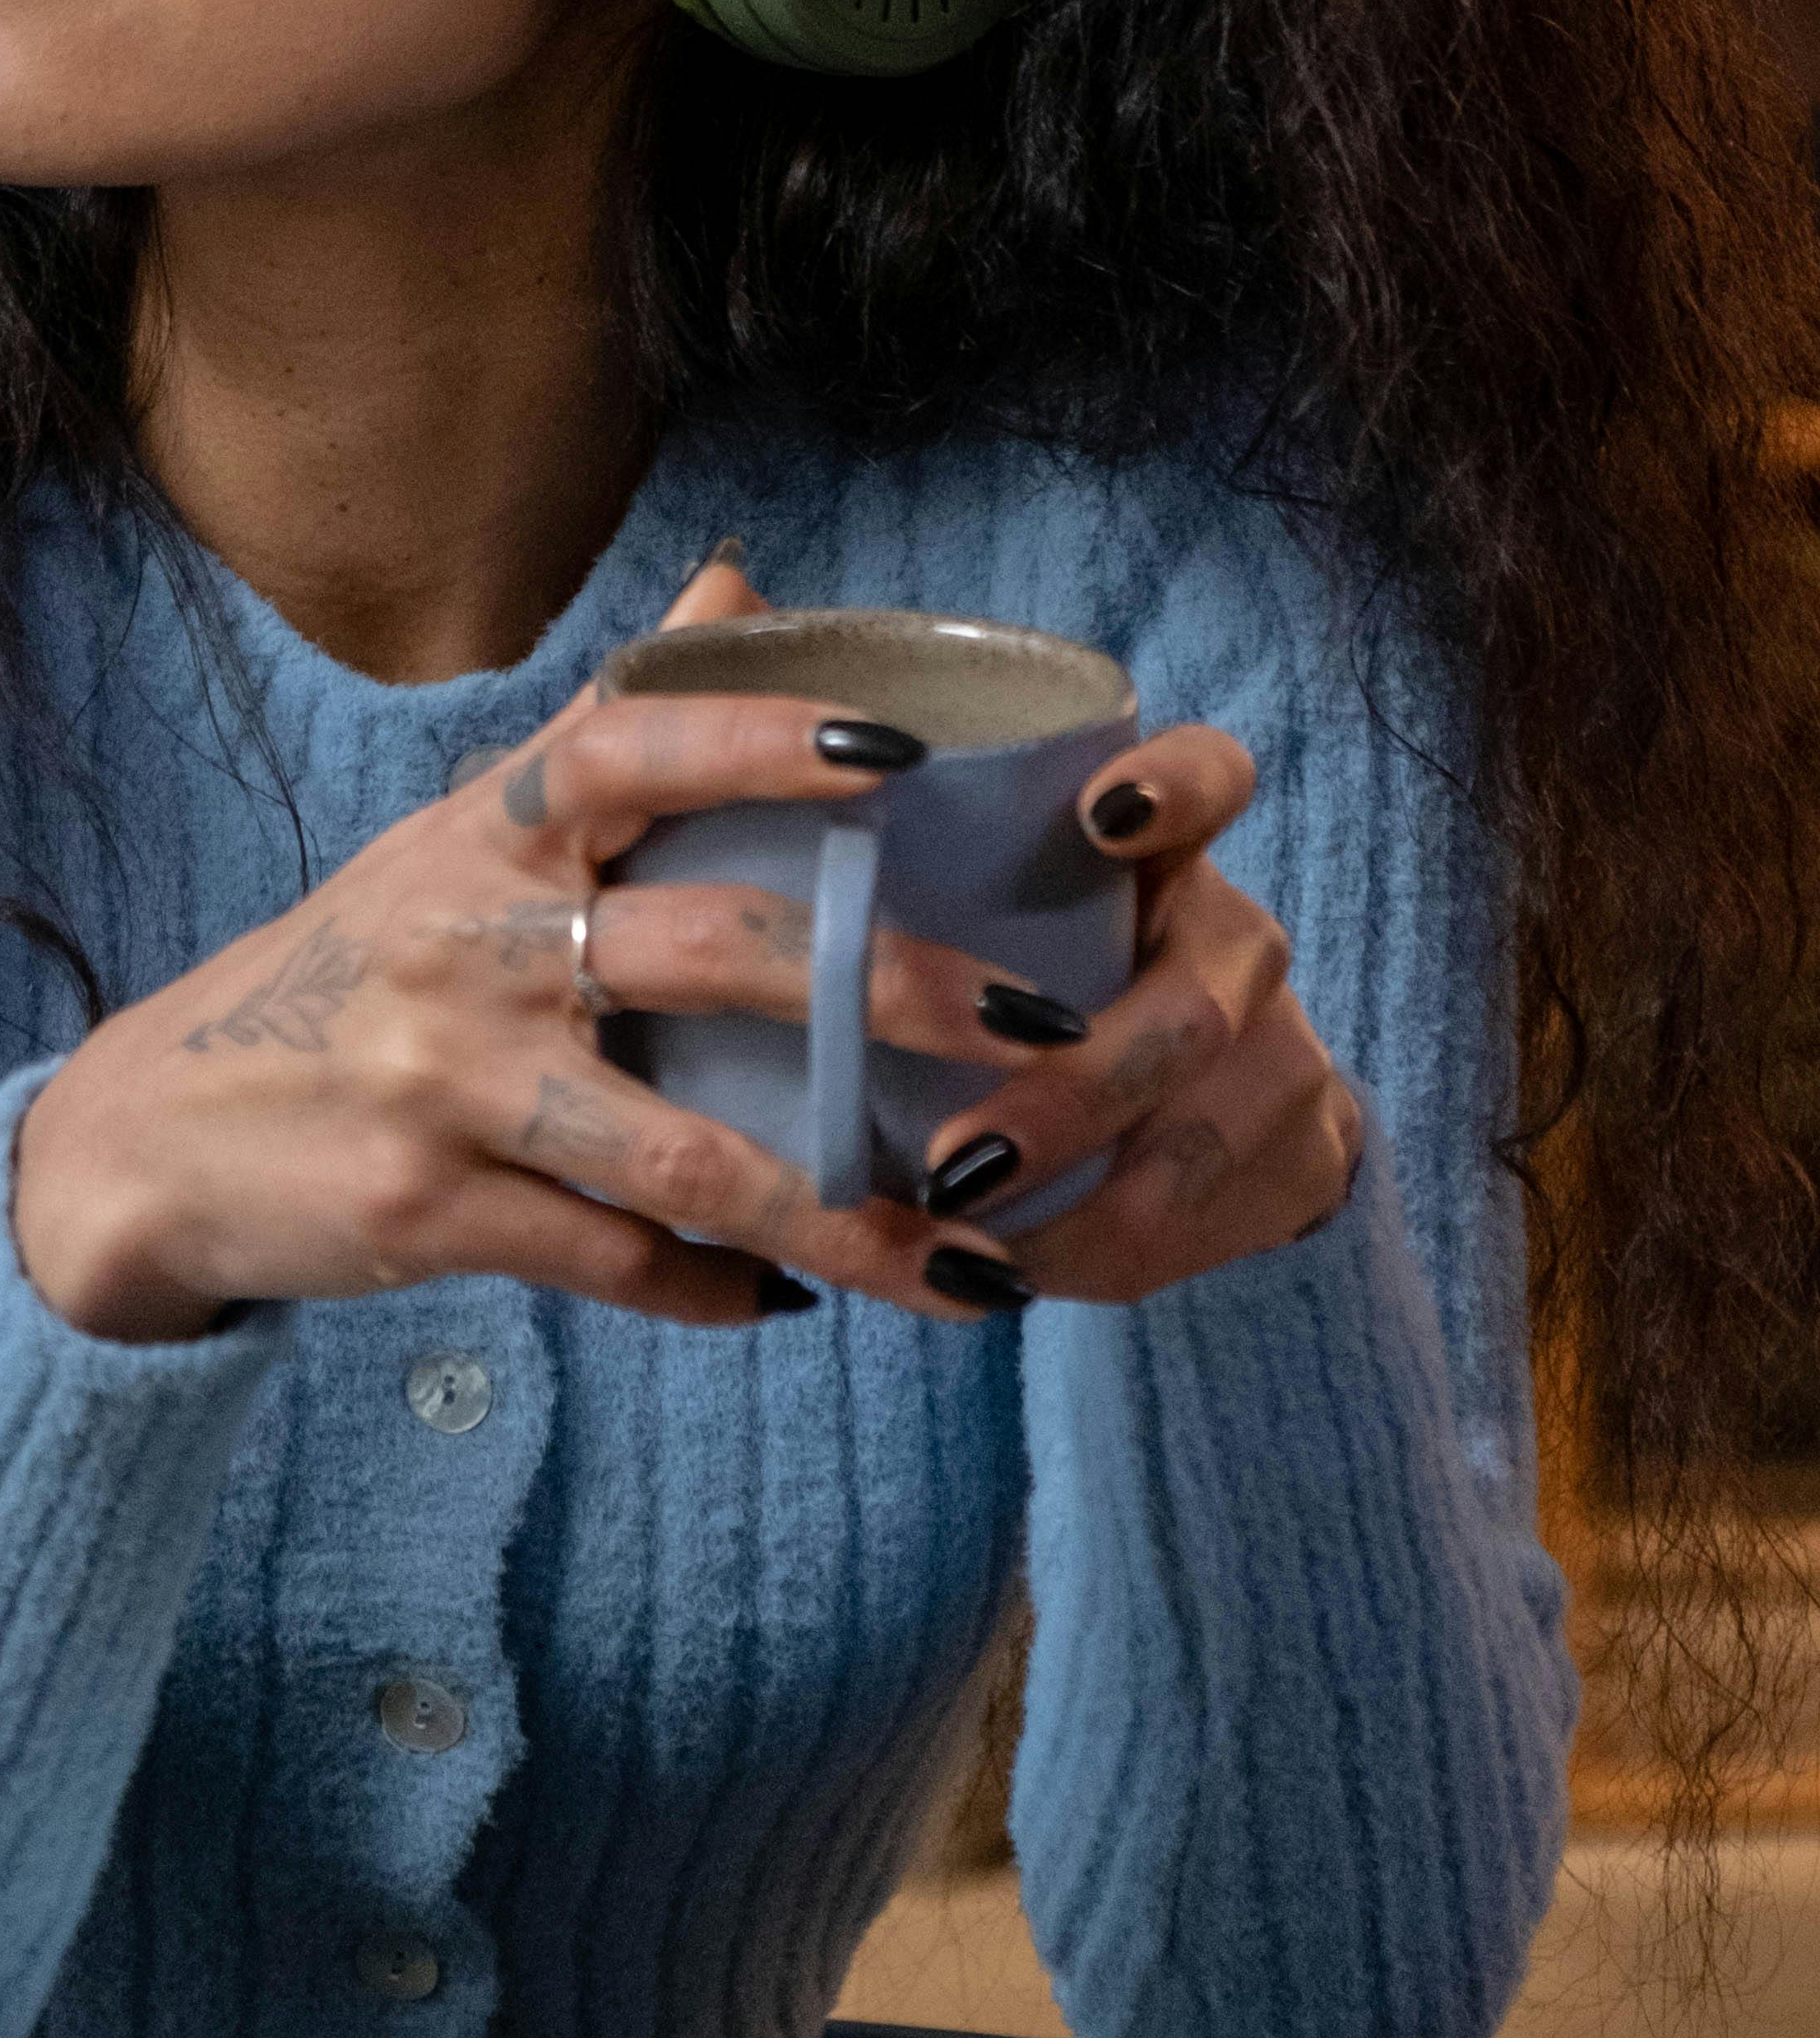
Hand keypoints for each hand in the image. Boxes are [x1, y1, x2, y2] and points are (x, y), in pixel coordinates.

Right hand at [12, 554, 1052, 1348]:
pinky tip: (796, 1300)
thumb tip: (740, 578)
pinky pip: (611, 1258)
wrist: (160, 1129)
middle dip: (885, 992)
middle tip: (1038, 1028)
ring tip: (971, 1259)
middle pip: (705, 951)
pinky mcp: (435, 1211)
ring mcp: (451, 1084)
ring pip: (681, 1149)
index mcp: (486, 837)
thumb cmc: (356, 967)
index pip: (625, 752)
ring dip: (842, 1209)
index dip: (754, 739)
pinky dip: (715, 1286)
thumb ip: (606, 728)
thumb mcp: (459, 835)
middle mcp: (469, 945)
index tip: (896, 752)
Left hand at [903, 726, 1362, 1305]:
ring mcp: (1284, 1053)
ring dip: (1075, 1196)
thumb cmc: (1047, 986)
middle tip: (957, 1157)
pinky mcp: (1303, 1158)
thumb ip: (911, 873)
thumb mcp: (1001, 913)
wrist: (1218, 1111)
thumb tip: (733, 770)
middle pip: (1192, 1009)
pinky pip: (1197, 1222)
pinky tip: (1006, 1268)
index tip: (1100, 815)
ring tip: (959, 1228)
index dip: (1176, 788)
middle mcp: (1237, 941)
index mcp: (1166, 857)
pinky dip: (1091, 1252)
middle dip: (1071, 1094)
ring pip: (1194, 1134)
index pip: (1213, 779)